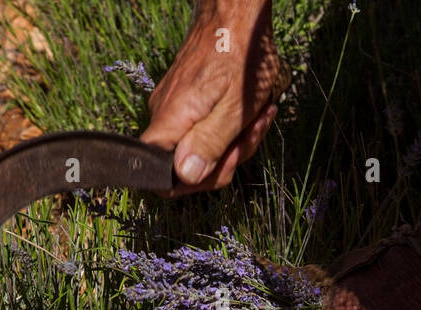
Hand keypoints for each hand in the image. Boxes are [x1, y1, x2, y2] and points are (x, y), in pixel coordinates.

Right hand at [141, 0, 282, 194]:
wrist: (235, 14)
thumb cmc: (240, 56)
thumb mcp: (234, 109)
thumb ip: (209, 144)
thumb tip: (185, 175)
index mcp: (171, 123)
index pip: (162, 177)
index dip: (195, 182)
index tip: (225, 162)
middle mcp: (165, 118)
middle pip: (188, 166)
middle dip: (226, 159)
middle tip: (250, 134)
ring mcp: (175, 109)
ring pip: (203, 147)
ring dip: (236, 141)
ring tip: (258, 118)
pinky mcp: (186, 101)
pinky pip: (206, 128)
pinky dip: (232, 126)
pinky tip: (253, 113)